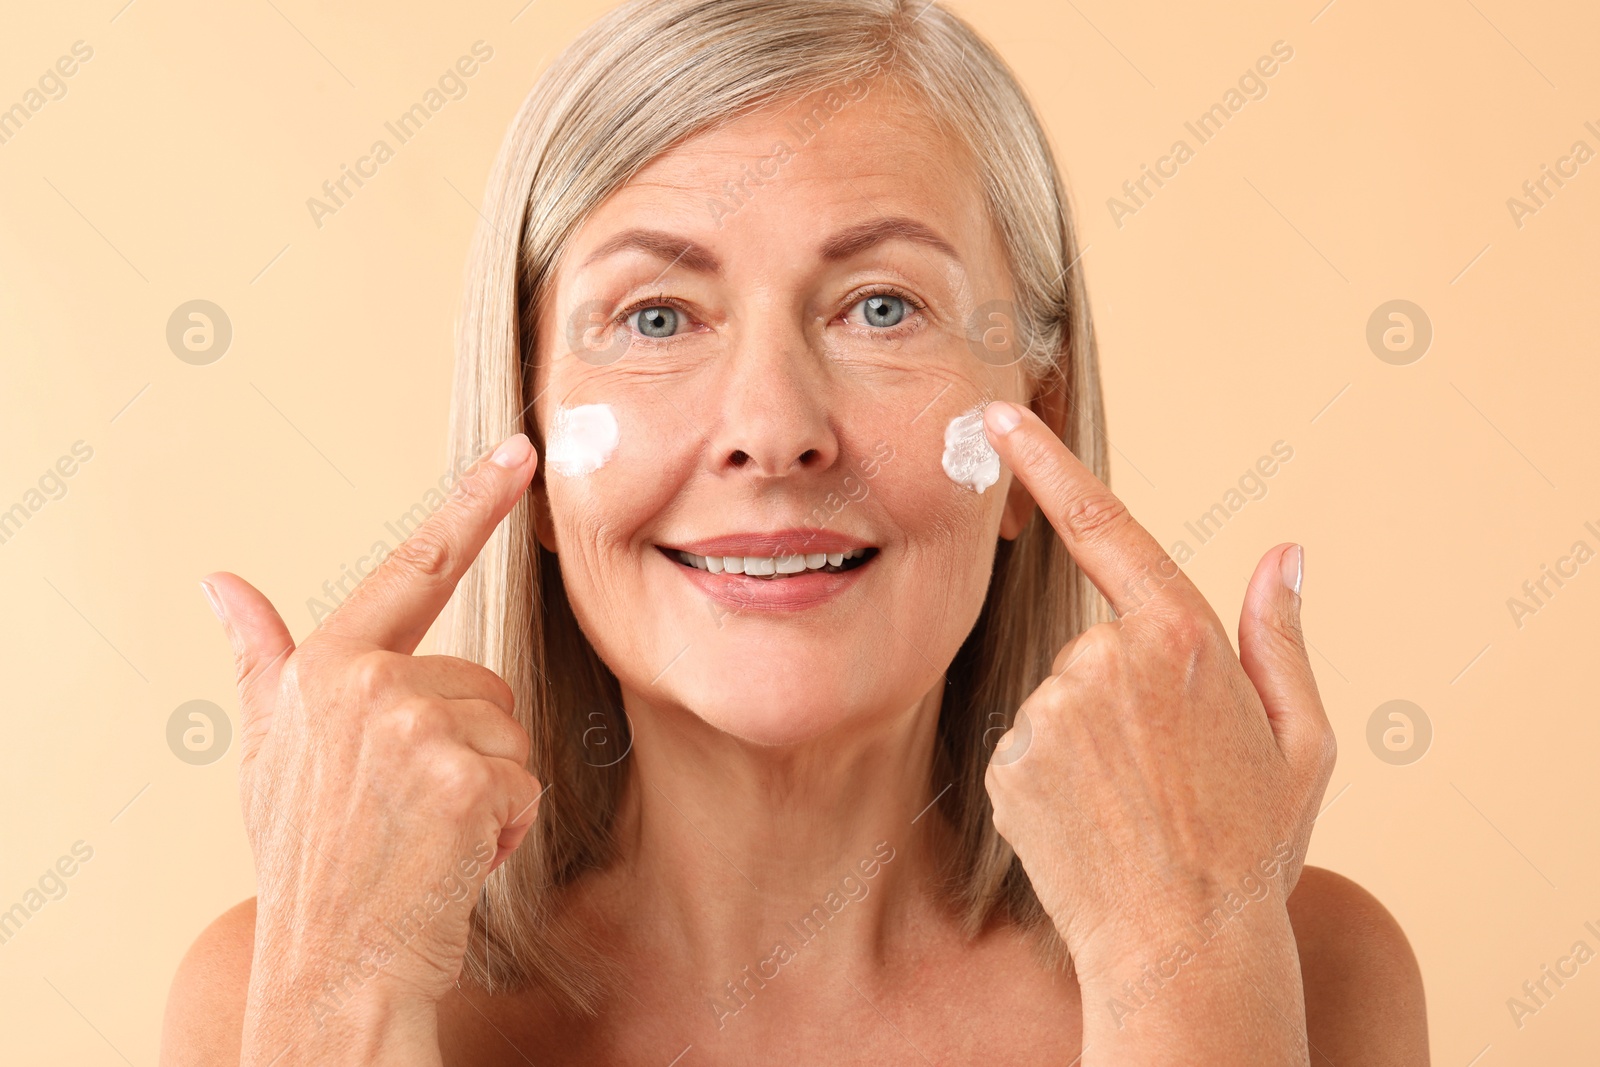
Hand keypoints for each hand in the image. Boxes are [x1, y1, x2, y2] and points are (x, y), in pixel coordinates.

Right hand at [202, 433, 542, 1065]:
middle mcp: (367, 683)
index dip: (472, 505)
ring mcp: (414, 727)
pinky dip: (503, 831)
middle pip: (485, 682)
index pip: (413, 568)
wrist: (332, 967)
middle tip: (413, 811)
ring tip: (429, 836)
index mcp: (326, 667)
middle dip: (469, 749)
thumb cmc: (311, 861)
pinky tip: (452, 861)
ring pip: (510, 733)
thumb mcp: (269, 753)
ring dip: (488, 791)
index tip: (520, 452)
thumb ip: (260, 661)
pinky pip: (523, 784)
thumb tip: (221, 584)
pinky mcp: (461, 776)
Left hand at [979, 402, 1333, 1055]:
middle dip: (1123, 692)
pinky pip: (1026, 749)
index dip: (1044, 463)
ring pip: (1058, 699)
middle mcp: (1103, 661)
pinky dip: (1051, 777)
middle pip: (1094, 645)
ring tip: (1131, 805)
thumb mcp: (1299, 741)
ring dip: (1087, 739)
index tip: (997, 417)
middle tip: (1166, 769)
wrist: (1182, 949)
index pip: (1103, 526)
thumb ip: (1282, 638)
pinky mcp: (1006, 763)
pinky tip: (1090, 822)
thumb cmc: (1251, 846)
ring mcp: (1047, 713)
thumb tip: (1286, 555)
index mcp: (1180, 640)